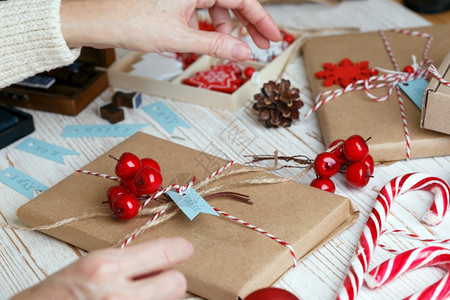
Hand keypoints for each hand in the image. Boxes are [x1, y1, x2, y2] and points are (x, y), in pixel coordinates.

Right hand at [12, 237, 193, 299]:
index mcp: (106, 267)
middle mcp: (117, 294)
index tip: (187, 249)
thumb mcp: (90, 267)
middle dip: (172, 280)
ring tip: (139, 297)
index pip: (162, 252)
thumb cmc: (57, 296)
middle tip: (162, 279)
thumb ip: (126, 264)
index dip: (180, 249)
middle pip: (176, 283)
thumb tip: (159, 262)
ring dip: (160, 298)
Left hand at [60, 0, 280, 60]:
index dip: (261, 19)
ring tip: (224, 48)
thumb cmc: (134, 22)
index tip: (274, 36)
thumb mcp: (182, 38)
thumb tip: (244, 52)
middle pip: (232, 2)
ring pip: (217, 9)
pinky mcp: (176, 4)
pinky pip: (200, 14)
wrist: (103, 22)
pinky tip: (202, 41)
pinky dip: (206, 29)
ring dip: (224, 30)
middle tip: (261, 45)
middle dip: (248, 25)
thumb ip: (217, 45)